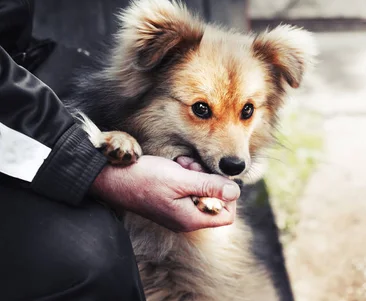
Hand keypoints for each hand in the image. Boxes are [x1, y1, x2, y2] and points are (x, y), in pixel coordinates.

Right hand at [90, 155, 239, 231]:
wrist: (112, 178)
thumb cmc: (144, 179)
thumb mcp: (180, 180)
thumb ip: (210, 186)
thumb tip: (236, 192)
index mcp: (191, 219)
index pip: (227, 214)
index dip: (228, 195)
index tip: (216, 176)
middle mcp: (186, 218)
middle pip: (216, 201)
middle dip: (209, 180)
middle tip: (193, 167)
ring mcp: (177, 210)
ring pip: (202, 191)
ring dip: (197, 174)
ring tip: (182, 164)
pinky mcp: (170, 200)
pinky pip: (188, 188)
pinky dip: (186, 174)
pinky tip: (176, 165)